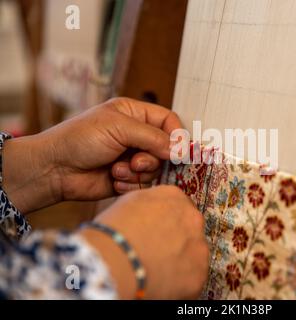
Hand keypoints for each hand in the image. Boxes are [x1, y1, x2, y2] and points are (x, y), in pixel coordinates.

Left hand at [2, 97, 181, 212]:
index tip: (179, 151)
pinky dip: (131, 185)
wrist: (54, 169)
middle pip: (166, 148)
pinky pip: (144, 184)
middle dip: (152, 158)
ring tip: (117, 170)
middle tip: (137, 163)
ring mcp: (132, 158)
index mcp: (134, 115)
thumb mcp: (119, 128)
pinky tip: (114, 180)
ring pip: (156, 169)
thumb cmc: (81, 139)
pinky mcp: (127, 178)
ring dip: (138, 173)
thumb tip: (181, 150)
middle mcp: (136, 135)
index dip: (177, 135)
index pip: (168, 121)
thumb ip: (153, 137)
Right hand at [78, 186, 209, 299]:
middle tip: (156, 254)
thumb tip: (151, 212)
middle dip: (177, 242)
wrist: (113, 261)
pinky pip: (192, 279)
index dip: (166, 223)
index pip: (178, 208)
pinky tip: (160, 282)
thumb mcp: (128, 203)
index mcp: (174, 197)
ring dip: (180, 262)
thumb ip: (149, 204)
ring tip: (156, 270)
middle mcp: (192, 218)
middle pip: (189, 231)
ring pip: (193, 255)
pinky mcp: (199, 273)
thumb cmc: (112, 233)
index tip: (158, 234)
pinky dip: (180, 284)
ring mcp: (198, 246)